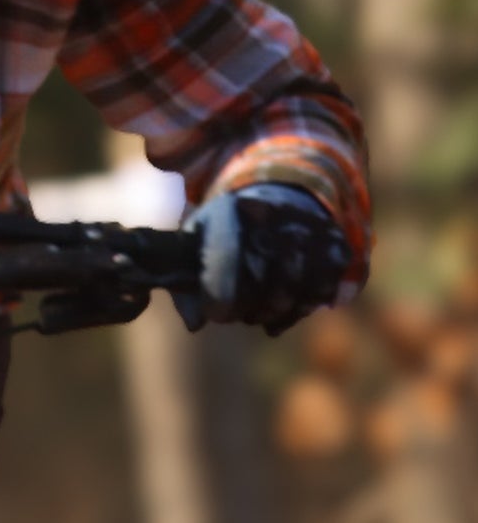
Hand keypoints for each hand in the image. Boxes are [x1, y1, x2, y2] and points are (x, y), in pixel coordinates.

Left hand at [174, 182, 350, 335]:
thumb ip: (186, 280)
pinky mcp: (336, 250)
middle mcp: (275, 215)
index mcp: (232, 208)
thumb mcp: (200, 240)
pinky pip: (320, 295)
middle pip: (261, 280)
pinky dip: (299, 311)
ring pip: (292, 293)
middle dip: (245, 308)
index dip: (220, 293)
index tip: (216, 314)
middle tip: (236, 315)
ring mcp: (309, 232)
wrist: (285, 198)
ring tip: (256, 314)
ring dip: (271, 312)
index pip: (227, 255)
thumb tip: (194, 325)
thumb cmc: (231, 227)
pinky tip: (282, 312)